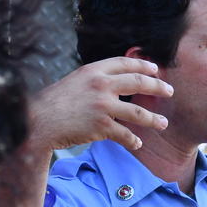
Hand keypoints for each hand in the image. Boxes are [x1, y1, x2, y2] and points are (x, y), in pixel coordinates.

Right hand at [29, 57, 172, 152]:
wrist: (37, 121)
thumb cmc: (53, 103)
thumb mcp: (74, 82)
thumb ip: (94, 80)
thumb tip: (113, 83)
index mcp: (93, 71)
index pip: (124, 63)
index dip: (143, 65)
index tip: (155, 69)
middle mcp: (100, 85)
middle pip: (138, 83)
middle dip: (157, 87)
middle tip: (169, 91)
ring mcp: (102, 106)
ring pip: (137, 112)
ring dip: (153, 119)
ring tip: (163, 123)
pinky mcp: (101, 126)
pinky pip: (125, 134)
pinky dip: (133, 140)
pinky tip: (138, 143)